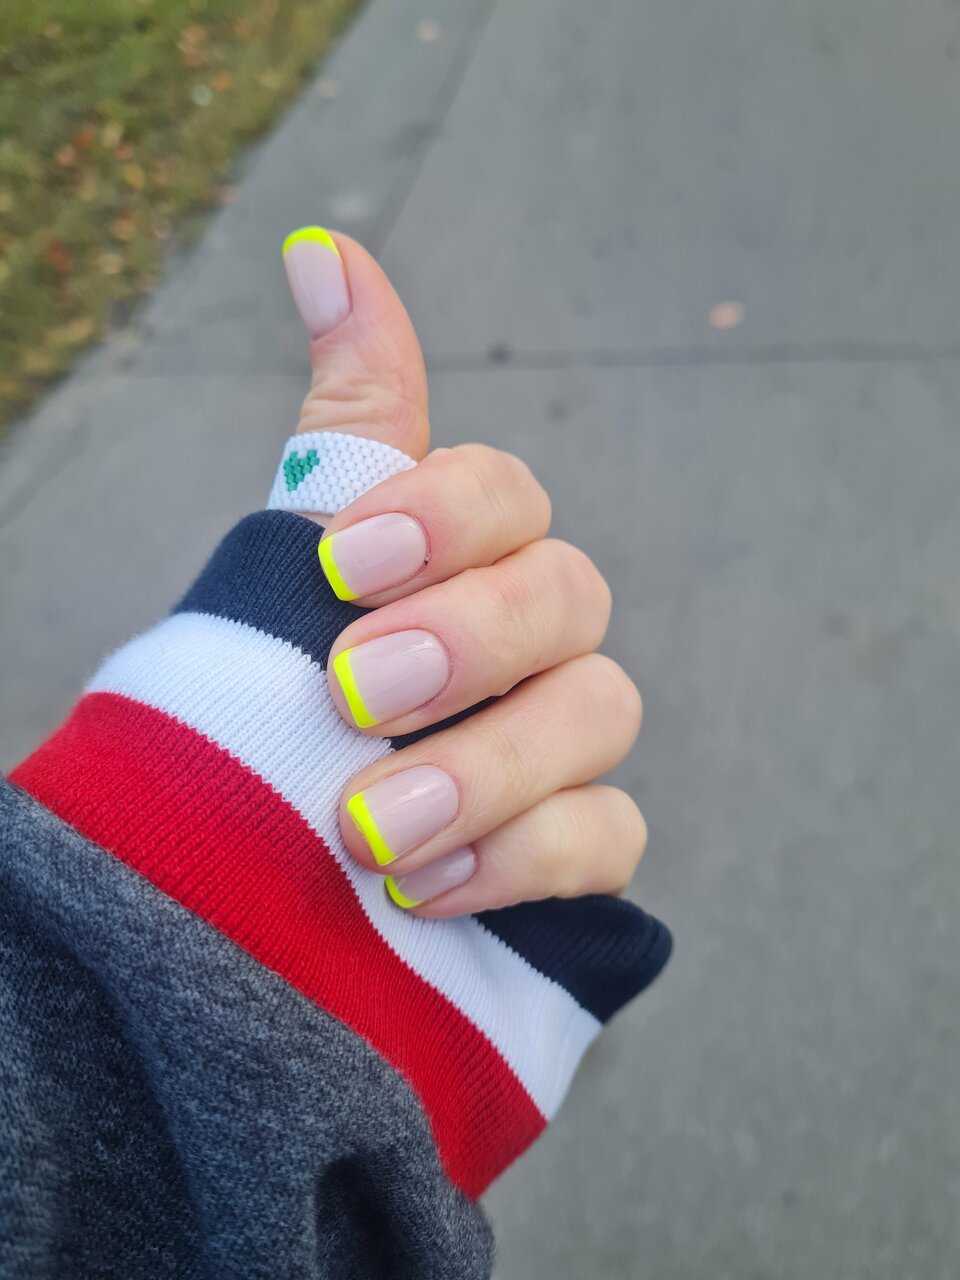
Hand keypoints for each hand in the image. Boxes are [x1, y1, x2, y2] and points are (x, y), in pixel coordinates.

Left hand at [284, 230, 646, 916]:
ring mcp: (563, 741)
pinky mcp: (579, 847)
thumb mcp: (305, 561)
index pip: (503, 493)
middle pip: (565, 596)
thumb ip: (347, 429)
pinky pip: (610, 838)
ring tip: (369, 825)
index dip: (441, 515)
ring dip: (486, 766)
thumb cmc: (289, 695)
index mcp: (466, 554)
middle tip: (357, 693)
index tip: (341, 566)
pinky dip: (528, 857)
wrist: (267, 857)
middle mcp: (533, 636)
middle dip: (467, 639)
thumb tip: (319, 245)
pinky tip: (428, 888)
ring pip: (600, 714)